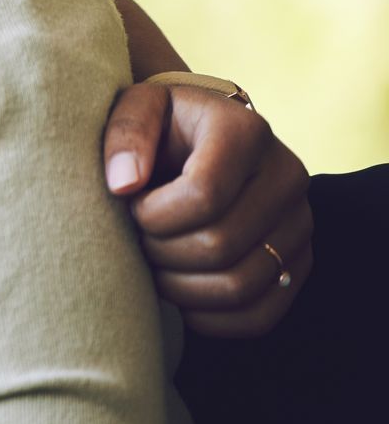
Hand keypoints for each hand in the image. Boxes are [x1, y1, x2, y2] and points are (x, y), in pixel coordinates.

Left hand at [102, 82, 312, 336]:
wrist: (200, 140)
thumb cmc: (160, 125)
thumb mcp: (136, 105)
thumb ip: (125, 133)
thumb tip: (124, 184)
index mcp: (246, 132)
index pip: (203, 196)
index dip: (153, 215)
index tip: (130, 206)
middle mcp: (287, 177)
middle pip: (219, 246)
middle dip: (160, 252)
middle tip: (138, 239)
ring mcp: (300, 224)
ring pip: (239, 286)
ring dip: (179, 288)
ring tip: (155, 263)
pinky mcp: (299, 263)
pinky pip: (259, 316)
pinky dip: (209, 318)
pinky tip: (179, 293)